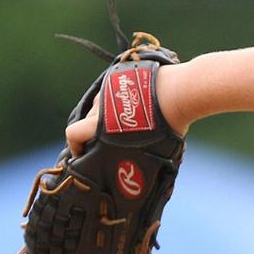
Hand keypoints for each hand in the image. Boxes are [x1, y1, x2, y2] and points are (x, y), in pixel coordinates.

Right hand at [65, 63, 188, 156]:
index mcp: (101, 124)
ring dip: (109, 114)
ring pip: (102, 104)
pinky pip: (114, 90)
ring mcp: (110, 87)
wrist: (179, 91)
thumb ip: (140, 159)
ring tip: (129, 121)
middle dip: (95, 132)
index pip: (73, 134)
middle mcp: (101, 104)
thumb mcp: (153, 150)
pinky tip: (137, 104)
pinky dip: (121, 99)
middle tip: (111, 140)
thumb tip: (147, 178)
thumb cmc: (169, 125)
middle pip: (88, 120)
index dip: (75, 146)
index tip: (82, 154)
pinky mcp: (121, 75)